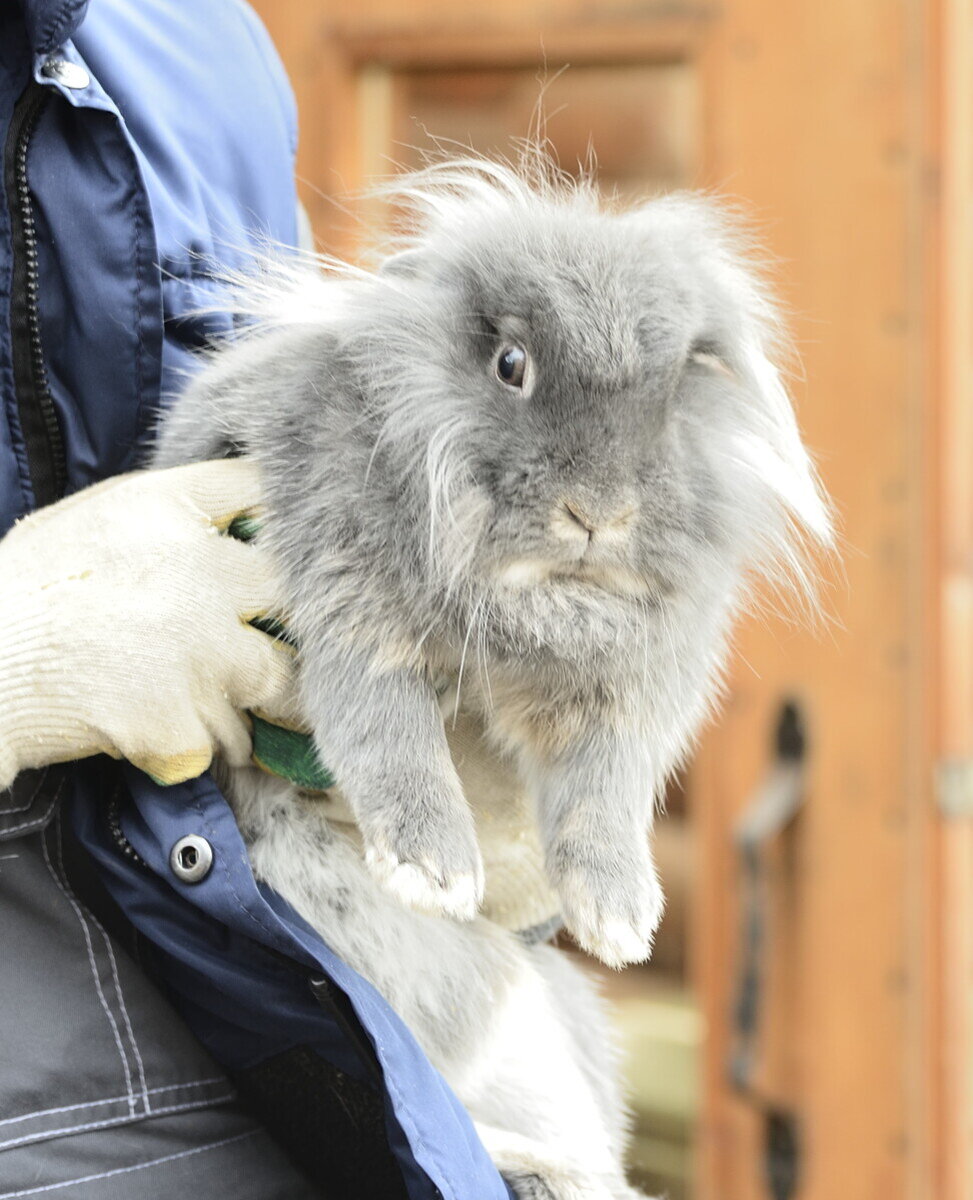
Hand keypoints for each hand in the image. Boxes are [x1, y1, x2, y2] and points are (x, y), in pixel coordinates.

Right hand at [0, 460, 293, 787]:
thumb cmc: (23, 592)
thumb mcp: (90, 522)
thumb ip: (167, 520)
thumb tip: (234, 528)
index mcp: (166, 509)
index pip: (256, 487)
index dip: (277, 518)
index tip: (276, 544)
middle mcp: (200, 574)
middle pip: (293, 596)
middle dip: (287, 625)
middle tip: (259, 644)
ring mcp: (201, 652)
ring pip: (274, 683)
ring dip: (243, 698)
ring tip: (191, 696)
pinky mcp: (184, 722)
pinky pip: (218, 742)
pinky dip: (192, 745)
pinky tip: (147, 729)